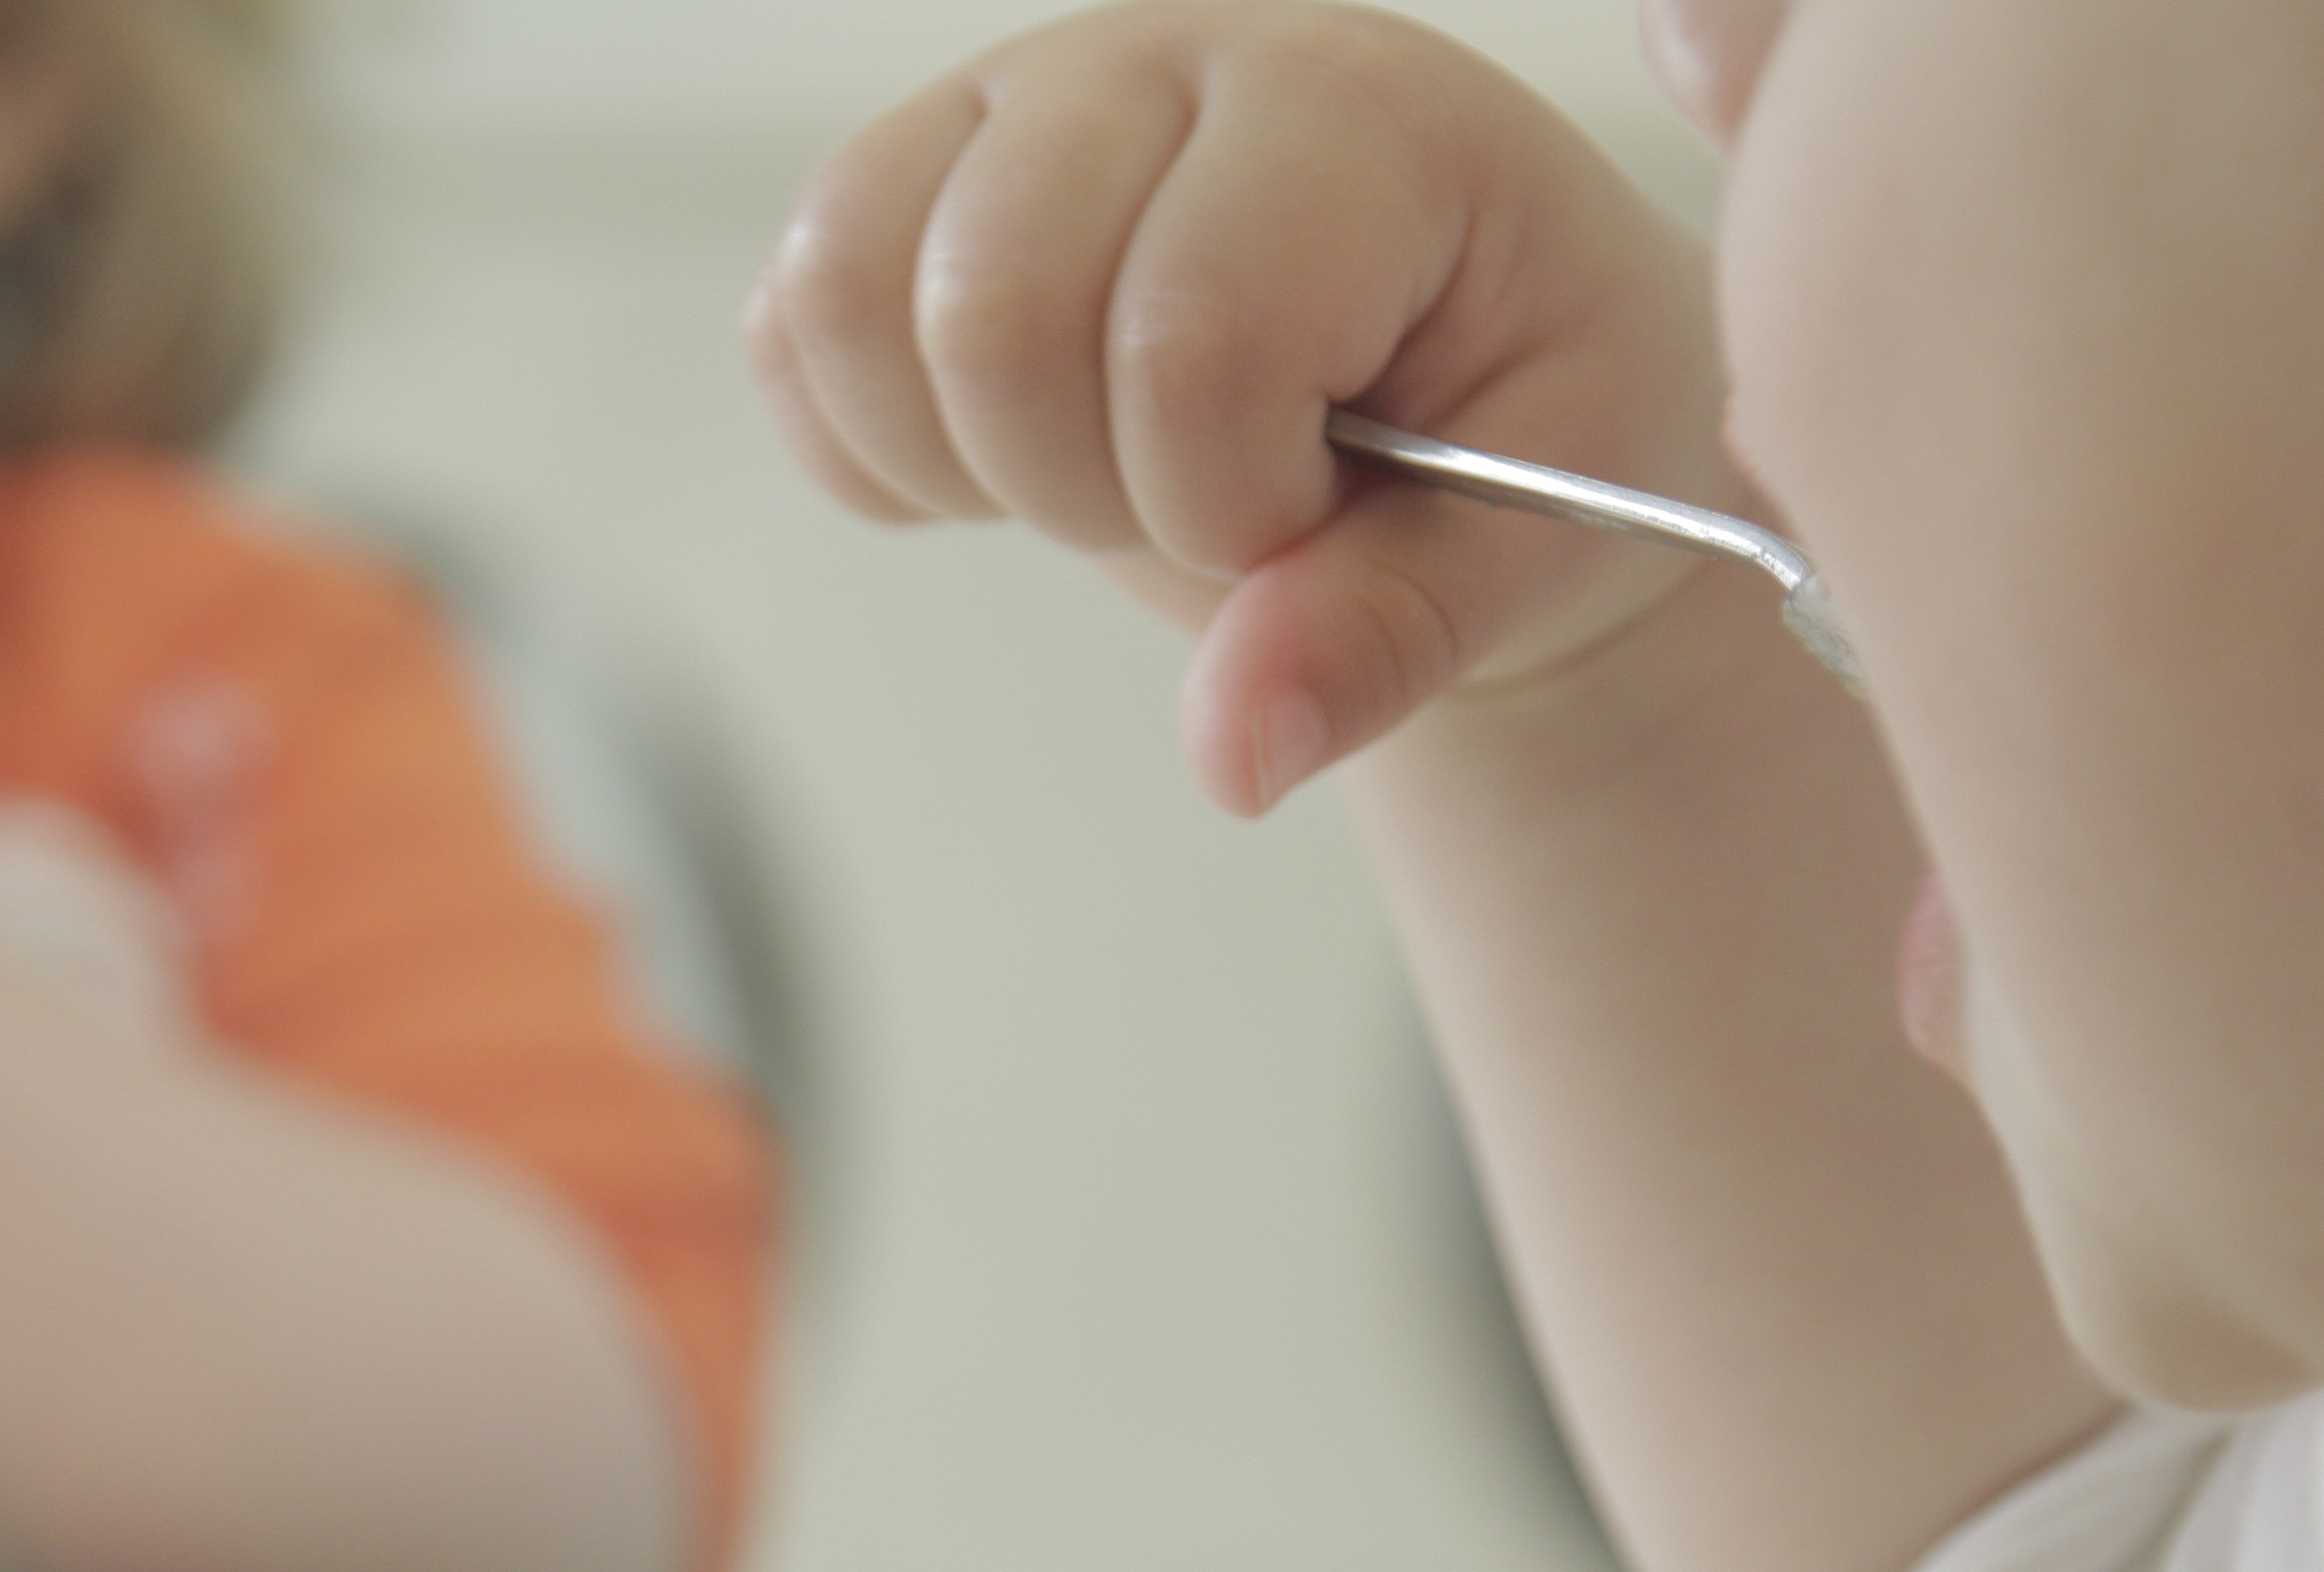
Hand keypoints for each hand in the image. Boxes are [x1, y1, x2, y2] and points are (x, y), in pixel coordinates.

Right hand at [744, 0, 1730, 812]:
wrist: (1459, 383)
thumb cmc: (1518, 422)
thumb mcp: (1534, 543)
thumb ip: (1389, 640)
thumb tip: (1232, 752)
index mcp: (1356, 120)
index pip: (1189, 332)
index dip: (1223, 496)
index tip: (1304, 517)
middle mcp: (1166, 67)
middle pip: (990, 310)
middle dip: (1081, 488)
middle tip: (1195, 503)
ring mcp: (1017, 108)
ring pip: (846, 289)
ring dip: (953, 458)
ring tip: (1090, 475)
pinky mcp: (913, 181)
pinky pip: (790, 322)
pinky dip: (865, 441)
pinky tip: (998, 457)